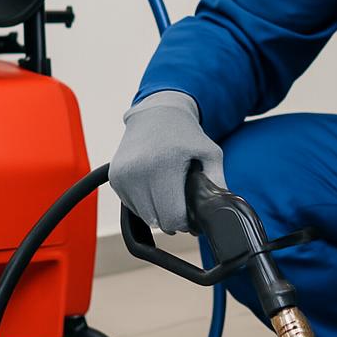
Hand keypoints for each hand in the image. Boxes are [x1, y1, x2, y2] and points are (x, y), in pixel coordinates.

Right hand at [108, 91, 223, 233]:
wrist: (156, 113)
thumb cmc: (185, 134)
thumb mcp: (210, 153)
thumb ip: (218, 182)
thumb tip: (221, 210)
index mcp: (164, 165)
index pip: (173, 217)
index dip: (186, 222)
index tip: (192, 215)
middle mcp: (139, 171)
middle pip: (158, 221)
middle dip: (173, 219)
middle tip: (182, 204)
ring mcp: (123, 175)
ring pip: (144, 217)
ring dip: (157, 212)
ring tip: (168, 192)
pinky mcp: (115, 178)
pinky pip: (131, 206)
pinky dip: (144, 204)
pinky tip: (154, 187)